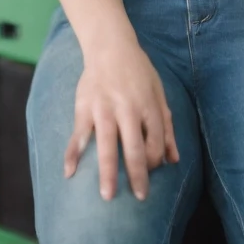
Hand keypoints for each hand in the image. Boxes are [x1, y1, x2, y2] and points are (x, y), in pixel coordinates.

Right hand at [63, 40, 178, 200]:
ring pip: (106, 146)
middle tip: (139, 197)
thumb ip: (167, 125)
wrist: (110, 45)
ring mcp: (103, 108)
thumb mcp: (159, 93)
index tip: (151, 172)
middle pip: (133, 148)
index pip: (155, 141)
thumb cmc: (138, 71)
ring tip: (107, 196)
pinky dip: (72, 154)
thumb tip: (174, 159)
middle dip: (137, 175)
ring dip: (107, 172)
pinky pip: (78, 135)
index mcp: (148, 105)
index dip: (155, 160)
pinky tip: (69, 173)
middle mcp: (127, 109)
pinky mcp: (84, 107)